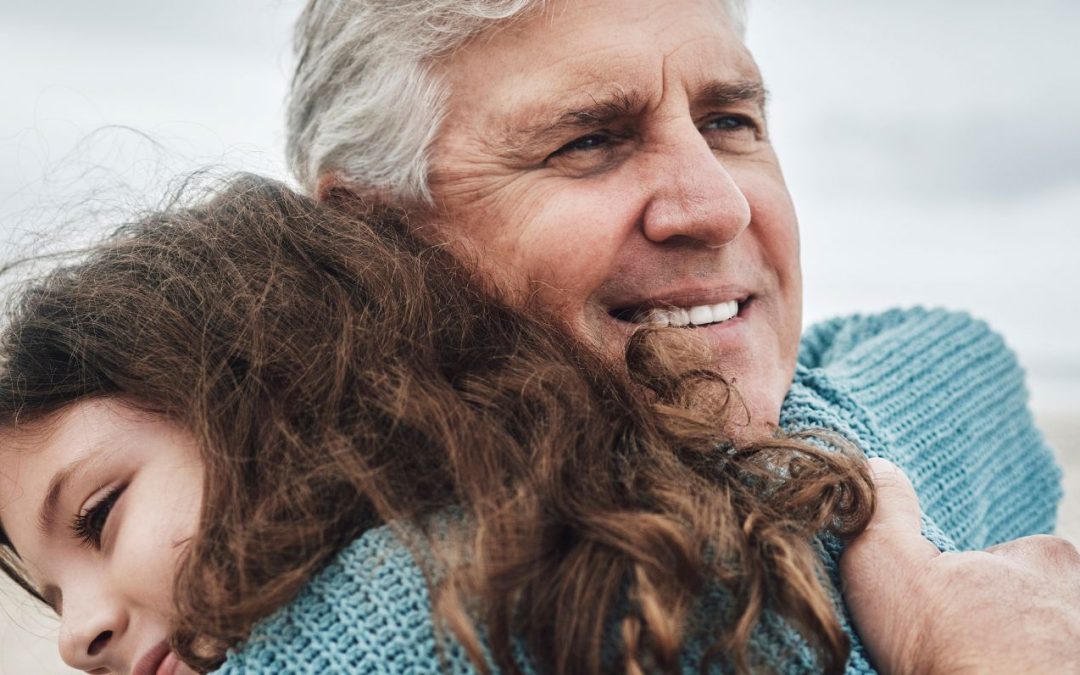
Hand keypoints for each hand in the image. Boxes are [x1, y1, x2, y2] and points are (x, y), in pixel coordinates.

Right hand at [840, 458, 1079, 673]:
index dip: (970, 583)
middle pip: (1037, 607)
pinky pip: (1055, 667)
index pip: (1013, 558)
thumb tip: (877, 467)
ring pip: (1051, 645)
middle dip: (1004, 624)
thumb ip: (884, 509)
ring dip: (1021, 657)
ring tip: (976, 669)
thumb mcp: (889, 563)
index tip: (944, 610)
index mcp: (1047, 558)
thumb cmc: (948, 646)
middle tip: (964, 648)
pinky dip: (1032, 673)